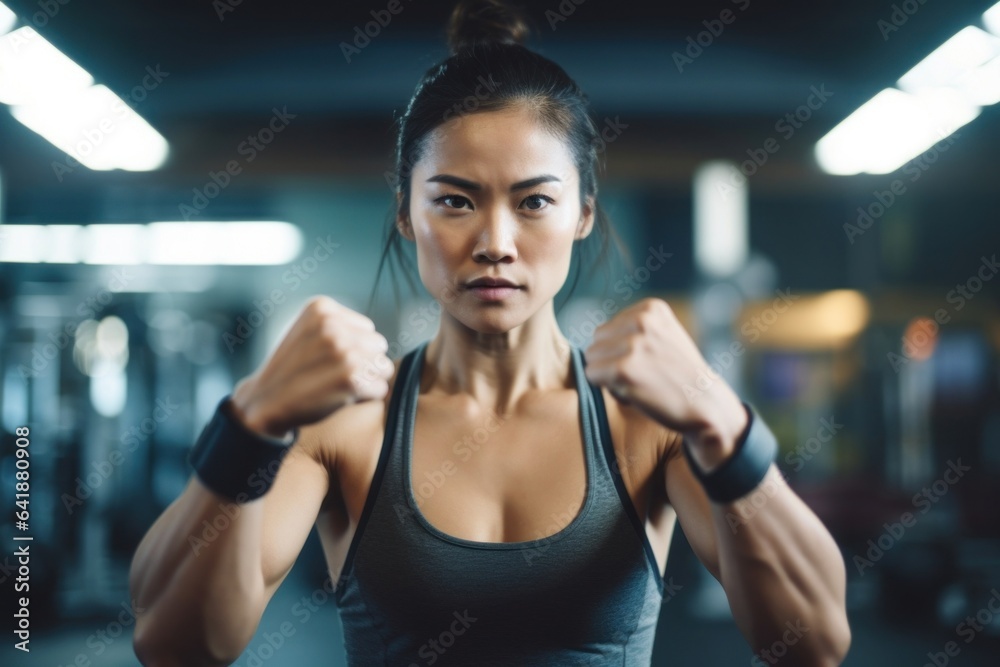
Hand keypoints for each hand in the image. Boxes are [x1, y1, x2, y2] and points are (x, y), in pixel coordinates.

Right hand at [229, 295, 392, 438]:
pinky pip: (380, 389)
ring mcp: (343, 351)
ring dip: (367, 380)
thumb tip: (381, 341)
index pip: (368, 329)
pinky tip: (339, 396)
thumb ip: (341, 326)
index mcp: (321, 307)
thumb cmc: (292, 369)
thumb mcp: (308, 331)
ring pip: (383, 367)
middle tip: (333, 374)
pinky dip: (365, 398)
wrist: (265, 401)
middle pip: (379, 346)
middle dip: (363, 363)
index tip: (327, 359)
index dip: (353, 348)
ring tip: (338, 385)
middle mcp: (333, 326)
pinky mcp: (351, 378)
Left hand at [582, 298, 747, 470]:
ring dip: (609, 376)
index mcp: (651, 308)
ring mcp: (632, 344)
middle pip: (596, 341)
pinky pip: (591, 376)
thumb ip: (635, 330)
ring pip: (592, 359)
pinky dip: (607, 389)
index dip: (622, 351)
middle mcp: (641, 320)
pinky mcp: (623, 369)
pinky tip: (634, 392)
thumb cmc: (682, 375)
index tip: (649, 362)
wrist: (707, 405)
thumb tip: (593, 336)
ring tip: (639, 383)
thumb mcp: (664, 336)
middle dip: (611, 361)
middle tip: (642, 375)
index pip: (608, 328)